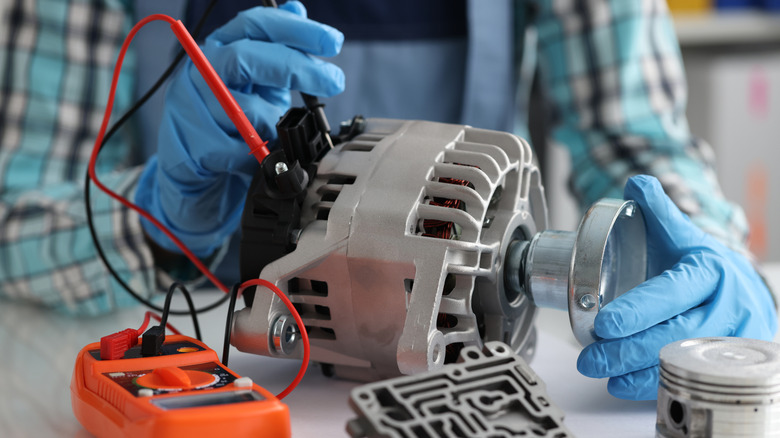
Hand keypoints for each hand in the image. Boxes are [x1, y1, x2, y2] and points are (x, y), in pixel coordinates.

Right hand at [135, 2, 343, 256]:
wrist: (191, 166)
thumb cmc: (230, 117)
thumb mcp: (259, 79)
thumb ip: (277, 48)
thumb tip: (297, 8)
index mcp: (222, 47)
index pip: (258, 25)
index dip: (297, 30)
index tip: (334, 42)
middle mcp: (202, 70)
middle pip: (248, 57)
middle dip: (298, 68)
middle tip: (335, 81)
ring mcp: (192, 107)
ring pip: (243, 107)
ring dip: (274, 121)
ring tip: (287, 130)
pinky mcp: (192, 145)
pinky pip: (236, 148)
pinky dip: (259, 152)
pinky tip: (267, 152)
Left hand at [577, 175, 777, 399]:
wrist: (739, 290)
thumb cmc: (701, 264)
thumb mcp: (682, 234)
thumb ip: (658, 210)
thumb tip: (635, 183)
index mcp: (710, 270)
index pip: (672, 293)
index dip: (638, 311)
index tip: (605, 323)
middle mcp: (726, 307)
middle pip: (673, 334)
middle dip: (627, 349)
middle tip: (590, 356)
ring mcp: (730, 340)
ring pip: (679, 361)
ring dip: (634, 371)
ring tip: (598, 370)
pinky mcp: (726, 365)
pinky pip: (687, 377)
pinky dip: (652, 385)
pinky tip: (621, 385)